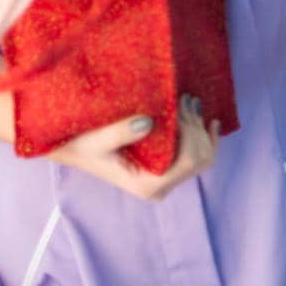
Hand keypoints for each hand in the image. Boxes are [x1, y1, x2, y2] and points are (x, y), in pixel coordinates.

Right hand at [52, 94, 218, 201]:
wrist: (75, 149)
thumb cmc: (83, 145)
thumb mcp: (96, 139)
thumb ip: (119, 133)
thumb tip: (148, 123)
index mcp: (148, 185)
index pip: (188, 161)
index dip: (190, 132)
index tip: (179, 105)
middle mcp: (161, 187)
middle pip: (200, 158)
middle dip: (197, 127)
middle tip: (185, 98)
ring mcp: (166, 180)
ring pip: (203, 156)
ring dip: (200, 128)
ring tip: (191, 102)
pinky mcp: (167, 170)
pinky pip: (199, 157)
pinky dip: (206, 138)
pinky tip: (211, 122)